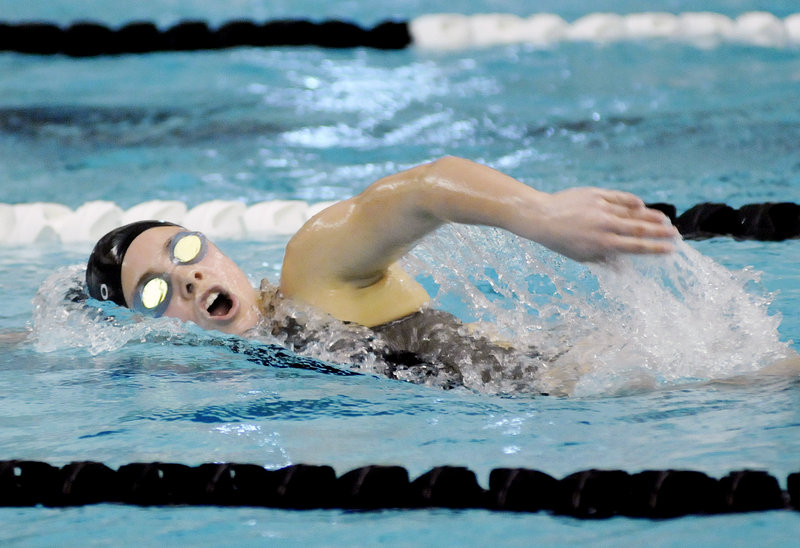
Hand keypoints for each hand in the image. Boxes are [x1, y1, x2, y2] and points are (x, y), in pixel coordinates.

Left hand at [525, 187, 677, 261]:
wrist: (541, 217)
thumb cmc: (562, 241)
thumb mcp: (582, 257)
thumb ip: (606, 261)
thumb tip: (626, 269)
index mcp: (603, 244)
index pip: (636, 247)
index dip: (655, 248)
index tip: (671, 249)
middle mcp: (605, 226)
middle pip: (640, 228)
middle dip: (660, 231)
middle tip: (676, 233)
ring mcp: (601, 208)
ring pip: (633, 211)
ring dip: (651, 215)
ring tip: (665, 219)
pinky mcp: (596, 194)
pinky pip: (619, 198)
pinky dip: (632, 201)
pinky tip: (641, 205)